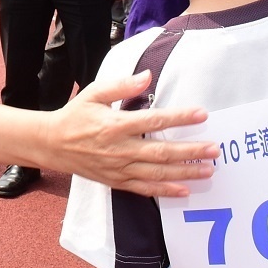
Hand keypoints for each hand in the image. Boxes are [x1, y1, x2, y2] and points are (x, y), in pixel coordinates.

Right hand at [47, 71, 218, 197]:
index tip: (202, 114)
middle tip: (214, 149)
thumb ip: (121, 86)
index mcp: (115, 125)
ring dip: (184, 172)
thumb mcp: (93, 93)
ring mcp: (118, 168)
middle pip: (161, 152)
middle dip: (190, 151)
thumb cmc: (75, 116)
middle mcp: (119, 149)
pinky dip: (164, 191)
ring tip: (208, 170)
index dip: (179, 117)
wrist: (52, 144)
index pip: (153, 121)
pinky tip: (184, 190)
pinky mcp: (116, 181)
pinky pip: (144, 189)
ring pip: (157, 173)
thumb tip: (147, 76)